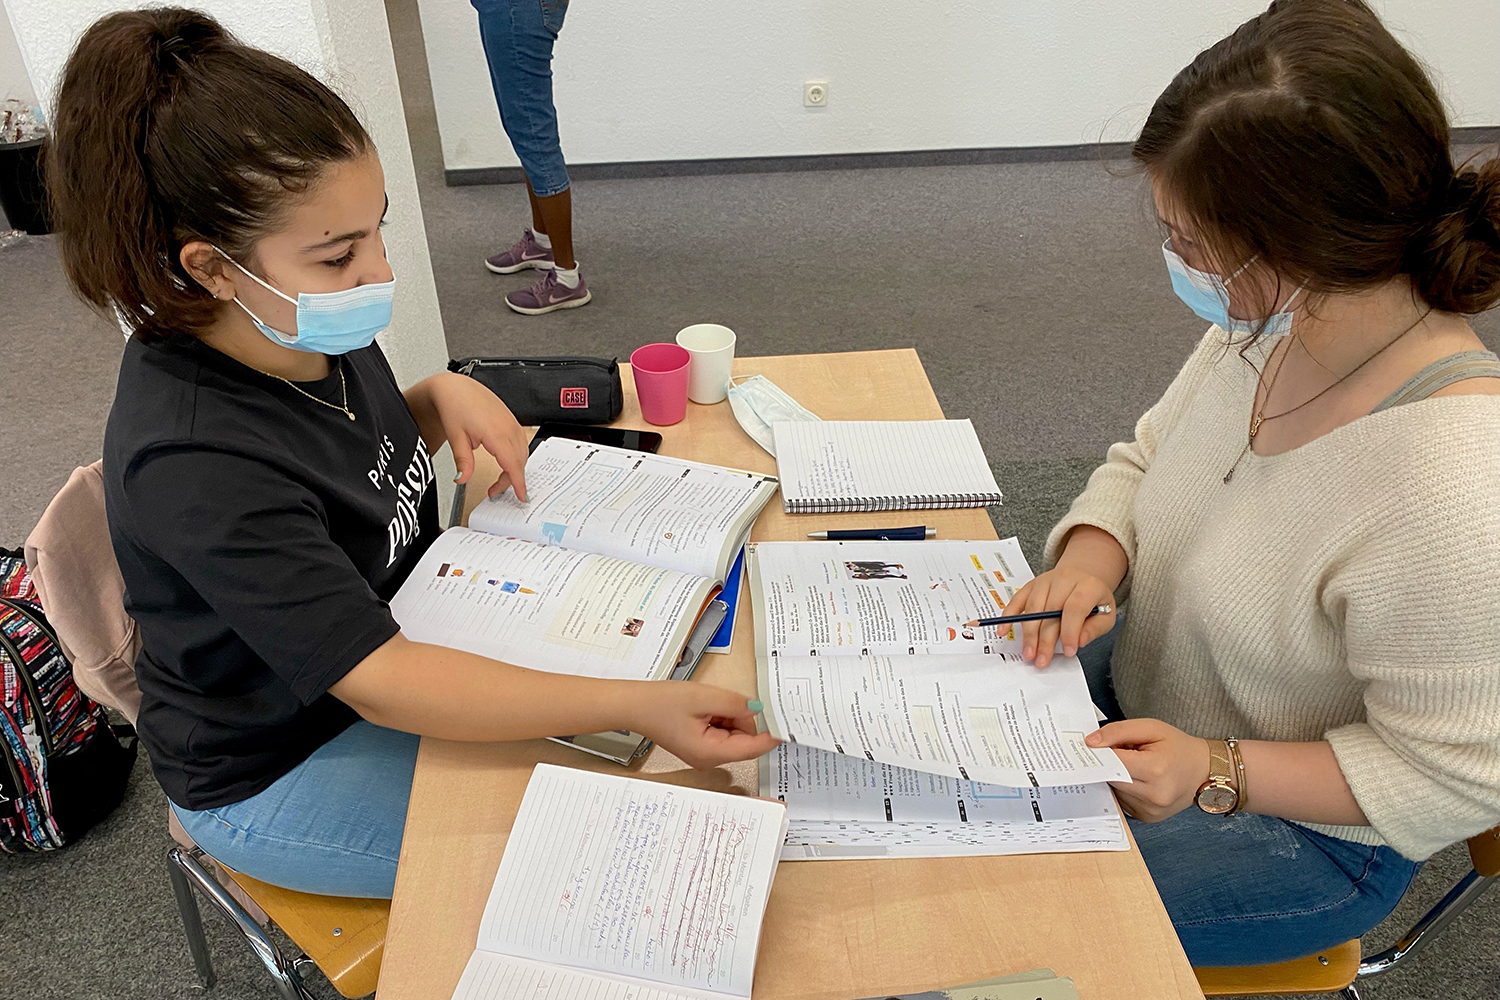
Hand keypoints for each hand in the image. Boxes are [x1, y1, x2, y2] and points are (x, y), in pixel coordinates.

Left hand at [427, 372, 529, 500]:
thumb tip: (463, 479)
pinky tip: (506, 462)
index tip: (522, 497)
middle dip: (510, 480)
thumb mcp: (456, 437)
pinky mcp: (512, 421)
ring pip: (522, 453)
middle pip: (518, 462)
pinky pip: (521, 443)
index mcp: (496, 432)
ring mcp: (512, 423)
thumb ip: (463, 461)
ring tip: (500, 479)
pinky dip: (517, 457)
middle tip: (494, 491)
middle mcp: (508, 427)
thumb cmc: (455, 406)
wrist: (456, 388)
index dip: (518, 483)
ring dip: (515, 468)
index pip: (512, 464)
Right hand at [632, 682, 779, 768]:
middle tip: (723, 700)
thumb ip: (735, 704)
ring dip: (729, 715)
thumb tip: (758, 710)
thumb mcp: (704, 697)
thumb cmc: (660, 704)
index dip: (771, 734)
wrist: (634, 706)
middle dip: (741, 717)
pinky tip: (704, 707)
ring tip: (706, 704)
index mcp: (711, 753)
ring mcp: (705, 753)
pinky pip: (723, 731)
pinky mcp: (701, 745)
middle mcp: (710, 759)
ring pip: (735, 733)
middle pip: (745, 740)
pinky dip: (720, 716)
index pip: (753, 748)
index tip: (785, 721)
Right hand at [1001, 565, 1116, 665]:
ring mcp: (1045, 581)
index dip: (1070, 632)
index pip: (1075, 608)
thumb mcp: (1106, 614)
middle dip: (1045, 639)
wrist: (1083, 576)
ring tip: (1029, 652)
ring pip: (1033, 608)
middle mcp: (1064, 579)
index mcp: (1088, 586)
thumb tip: (1079, 641)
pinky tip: (1004, 630)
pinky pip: (1017, 600)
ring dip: (1028, 633)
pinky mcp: (1031, 585)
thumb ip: (1094, 629)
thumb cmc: (1093, 599)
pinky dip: (1008, 616)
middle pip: (1050, 610)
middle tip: (1042, 659)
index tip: (1067, 652)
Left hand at [1087, 719, 1210, 821]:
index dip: (1100, 752)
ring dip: (1116, 778)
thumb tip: (1091, 742)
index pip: (1112, 762)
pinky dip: (1125, 790)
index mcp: (1155, 770)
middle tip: (1120, 752)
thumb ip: (1118, 732)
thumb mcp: (1151, 728)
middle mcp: (1153, 795)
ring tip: (1135, 766)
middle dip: (1109, 764)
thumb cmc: (1179, 748)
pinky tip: (1138, 780)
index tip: (1092, 746)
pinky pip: (1123, 801)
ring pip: (1115, 791)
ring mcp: (1150, 810)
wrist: (1204, 770)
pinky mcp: (1147, 817)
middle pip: (1110, 778)